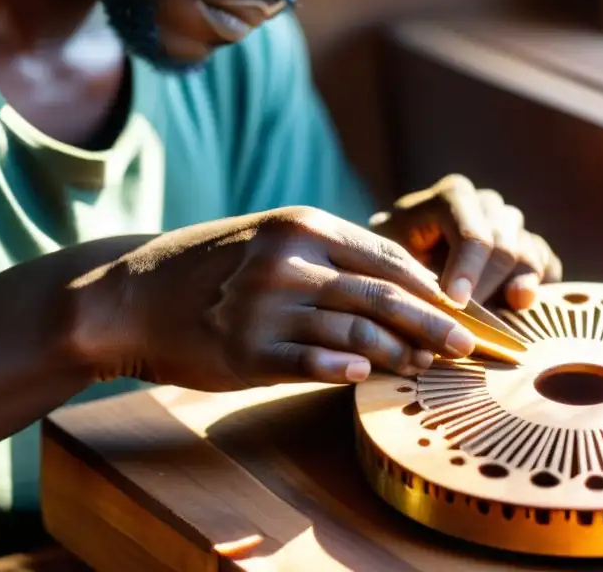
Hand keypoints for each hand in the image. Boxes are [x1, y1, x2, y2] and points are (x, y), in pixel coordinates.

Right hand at [70, 207, 476, 390]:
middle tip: (469, 346)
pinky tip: (368, 376)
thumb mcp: (272, 238)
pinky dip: (342, 368)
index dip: (432, 288)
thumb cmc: (214, 265)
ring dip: (399, 352)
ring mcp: (266, 307)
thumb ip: (332, 255)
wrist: (133, 292)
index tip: (462, 310)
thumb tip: (403, 286)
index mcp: (303, 226)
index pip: (387, 258)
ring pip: (355, 330)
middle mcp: (289, 262)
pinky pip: (307, 361)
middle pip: (383, 295)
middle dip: (434, 323)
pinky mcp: (244, 351)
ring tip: (428, 366)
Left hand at [370, 175, 561, 309]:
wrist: (405, 255)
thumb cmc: (392, 259)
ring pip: (528, 256)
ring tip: (495, 317)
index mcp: (454, 195)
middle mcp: (488, 204)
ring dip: (512, 291)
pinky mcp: (530, 246)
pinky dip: (538, 289)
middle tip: (467, 324)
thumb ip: (411, 277)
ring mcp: (512, 224)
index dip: (468, 270)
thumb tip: (440, 309)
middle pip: (504, 247)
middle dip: (486, 289)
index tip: (456, 303)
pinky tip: (519, 307)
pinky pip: (547, 266)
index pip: (473, 233)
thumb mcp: (391, 261)